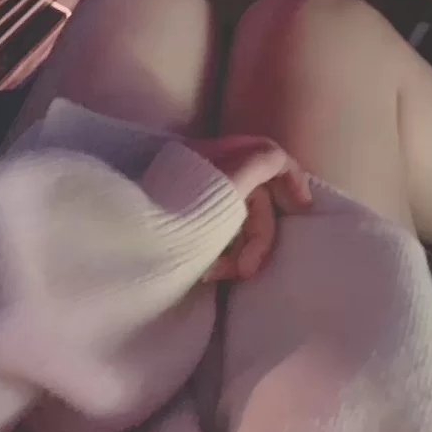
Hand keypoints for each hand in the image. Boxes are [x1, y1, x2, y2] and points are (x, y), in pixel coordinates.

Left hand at [188, 136, 311, 281]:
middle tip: (249, 269)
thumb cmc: (182, 214)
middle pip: (255, 199)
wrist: (130, 247)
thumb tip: (280, 159)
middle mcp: (208, 174)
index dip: (291, 178)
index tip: (302, 209)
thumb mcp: (226, 184)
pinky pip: (218, 239)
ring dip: (240, 251)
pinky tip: (207, 273)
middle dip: (259, 235)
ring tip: (223, 274)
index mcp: (218, 157)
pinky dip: (220, 256)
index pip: (268, 156)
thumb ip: (260, 164)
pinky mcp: (185, 227)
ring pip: (238, 224)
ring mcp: (195, 201)